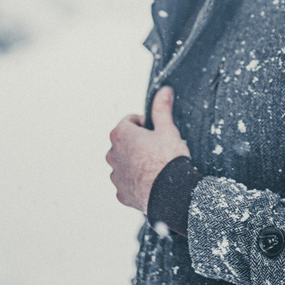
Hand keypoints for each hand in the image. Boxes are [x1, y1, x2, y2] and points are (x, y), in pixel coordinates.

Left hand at [107, 86, 189, 212]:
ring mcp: (116, 175)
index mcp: (120, 135)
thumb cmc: (168, 159)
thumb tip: (164, 90)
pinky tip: (151, 182)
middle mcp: (112, 154)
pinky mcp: (121, 193)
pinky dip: (135, 182)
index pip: (129, 121)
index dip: (145, 125)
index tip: (156, 132)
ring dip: (135, 162)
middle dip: (138, 144)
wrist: (171, 193)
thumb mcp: (168, 130)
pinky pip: (127, 183)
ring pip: (124, 163)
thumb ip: (162, 109)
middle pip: (124, 143)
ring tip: (155, 167)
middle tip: (157, 149)